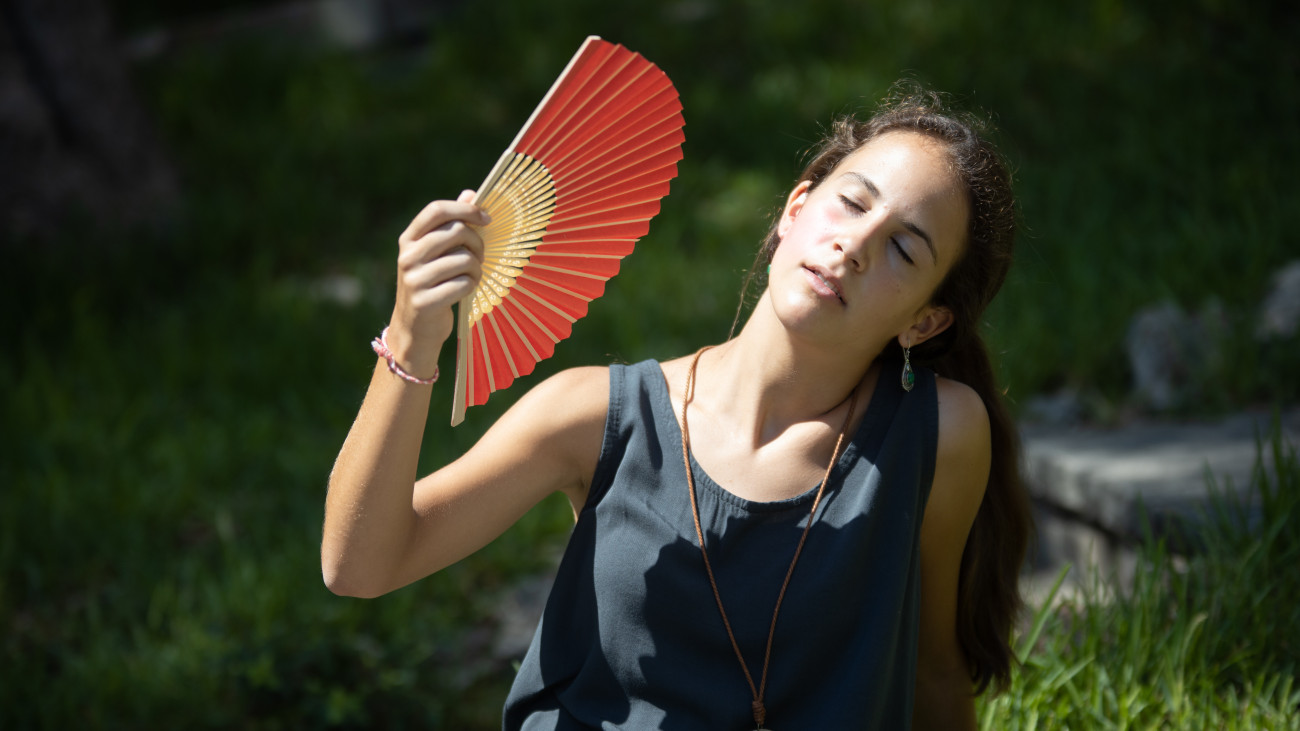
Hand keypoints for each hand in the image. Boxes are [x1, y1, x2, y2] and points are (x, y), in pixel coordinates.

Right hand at [387, 190, 489, 376]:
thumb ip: (451, 224)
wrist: (415, 329)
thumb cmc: (432, 284)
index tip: (486, 219)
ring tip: (473, 276)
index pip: (437, 210)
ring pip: (464, 259)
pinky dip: (472, 286)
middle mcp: (407, 257)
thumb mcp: (436, 253)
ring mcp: (414, 280)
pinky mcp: (425, 302)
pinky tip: (466, 291)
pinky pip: (464, 284)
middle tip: (480, 255)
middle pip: (455, 232)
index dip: (465, 209)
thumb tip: (471, 193)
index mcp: (408, 239)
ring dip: (477, 268)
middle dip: (477, 243)